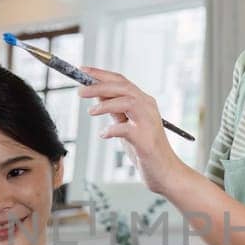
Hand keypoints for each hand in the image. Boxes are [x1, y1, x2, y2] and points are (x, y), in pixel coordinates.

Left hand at [79, 69, 183, 195]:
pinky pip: (126, 129)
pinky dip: (111, 130)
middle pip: (123, 87)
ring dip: (105, 104)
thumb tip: (97, 93)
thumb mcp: (126, 125)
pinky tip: (104, 134)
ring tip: (90, 112)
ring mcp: (149, 122)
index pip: (121, 81)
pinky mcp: (146, 140)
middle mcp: (148, 107)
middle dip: (99, 86)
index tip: (82, 71)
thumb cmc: (144, 150)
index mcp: (143, 102)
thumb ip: (115, 110)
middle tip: (80, 91)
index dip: (101, 74)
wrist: (164, 173)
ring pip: (127, 102)